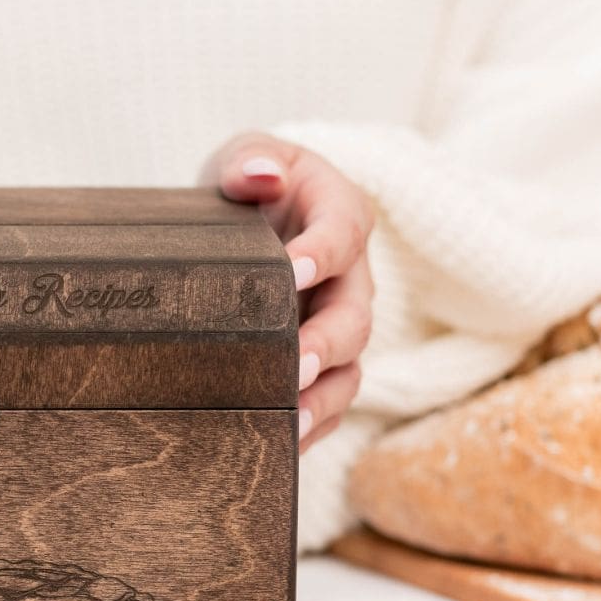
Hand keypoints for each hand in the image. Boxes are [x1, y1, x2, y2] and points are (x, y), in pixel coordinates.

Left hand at [204, 134, 373, 449]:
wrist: (247, 224)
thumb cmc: (251, 187)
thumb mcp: (248, 158)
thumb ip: (250, 160)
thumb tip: (259, 175)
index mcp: (341, 215)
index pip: (343, 234)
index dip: (323, 252)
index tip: (293, 269)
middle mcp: (351, 277)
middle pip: (353, 317)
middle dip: (326, 344)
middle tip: (297, 363)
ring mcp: (339, 325)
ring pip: (348, 369)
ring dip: (322, 398)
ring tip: (291, 420)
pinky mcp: (323, 363)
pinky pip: (328, 400)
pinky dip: (311, 423)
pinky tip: (281, 442)